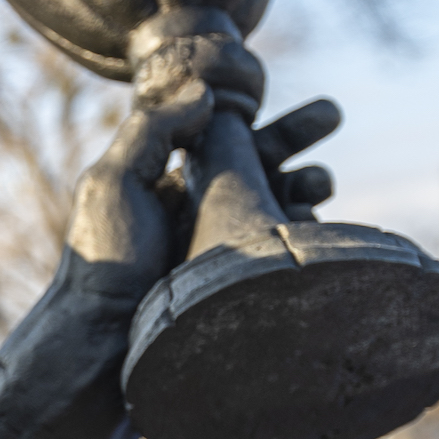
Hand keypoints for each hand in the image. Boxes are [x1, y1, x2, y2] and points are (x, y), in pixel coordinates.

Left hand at [62, 59, 341, 305]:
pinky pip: (280, 252)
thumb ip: (153, 128)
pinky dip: (300, 233)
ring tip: (321, 181)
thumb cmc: (106, 262)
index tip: (270, 93)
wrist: (108, 347)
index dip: (253, 116)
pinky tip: (312, 225)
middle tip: (332, 114)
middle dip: (294, 140)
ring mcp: (222, 253)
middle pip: (257, 165)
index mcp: (168, 186)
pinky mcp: (239, 288)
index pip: (220, 140)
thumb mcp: (113, 181)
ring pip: (274, 206)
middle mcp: (197, 214)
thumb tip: (204, 91)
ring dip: (303, 185)